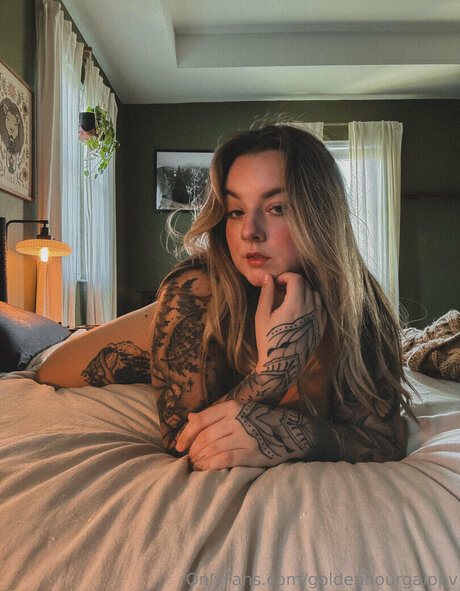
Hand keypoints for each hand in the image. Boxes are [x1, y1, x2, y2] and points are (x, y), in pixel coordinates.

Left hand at [175, 400, 308, 469]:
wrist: (293, 432)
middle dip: (193, 449)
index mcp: (232, 407)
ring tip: (195, 465)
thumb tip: (190, 418)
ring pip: (213, 448)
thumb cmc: (261, 421)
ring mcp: (245, 436)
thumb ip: (214, 415)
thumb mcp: (239, 411)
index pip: (201, 420)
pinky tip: (204, 469)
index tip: (179, 446)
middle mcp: (237, 419)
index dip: (186, 434)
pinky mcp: (253, 452)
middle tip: (189, 458)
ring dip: (200, 459)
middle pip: (205, 436)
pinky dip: (211, 465)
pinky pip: (225, 459)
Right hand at [255, 273, 325, 385]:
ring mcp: (318, 319)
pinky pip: (321, 307)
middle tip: (281, 290)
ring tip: (291, 299)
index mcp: (295, 306)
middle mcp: (310, 310)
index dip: (285, 277)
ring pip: (315, 294)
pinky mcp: (321, 327)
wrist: (281, 364)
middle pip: (306, 284)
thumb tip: (268, 277)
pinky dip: (312, 302)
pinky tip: (301, 308)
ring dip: (304, 291)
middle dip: (293, 282)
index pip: (296, 279)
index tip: (277, 283)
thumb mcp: (262, 316)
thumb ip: (267, 294)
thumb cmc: (268, 340)